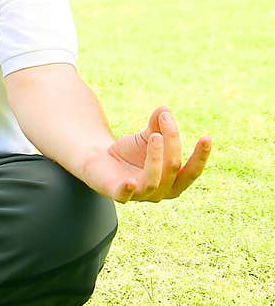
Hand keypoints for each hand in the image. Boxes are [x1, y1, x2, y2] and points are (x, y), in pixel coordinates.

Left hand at [83, 105, 211, 202]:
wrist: (100, 160)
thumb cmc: (130, 152)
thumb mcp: (147, 136)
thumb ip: (157, 125)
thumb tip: (165, 110)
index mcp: (174, 181)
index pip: (192, 172)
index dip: (200, 157)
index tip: (207, 137)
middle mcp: (160, 192)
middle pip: (173, 168)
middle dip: (173, 142)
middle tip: (165, 119)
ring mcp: (140, 195)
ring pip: (153, 180)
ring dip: (156, 157)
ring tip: (154, 136)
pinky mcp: (118, 194)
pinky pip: (125, 195)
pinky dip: (128, 189)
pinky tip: (130, 181)